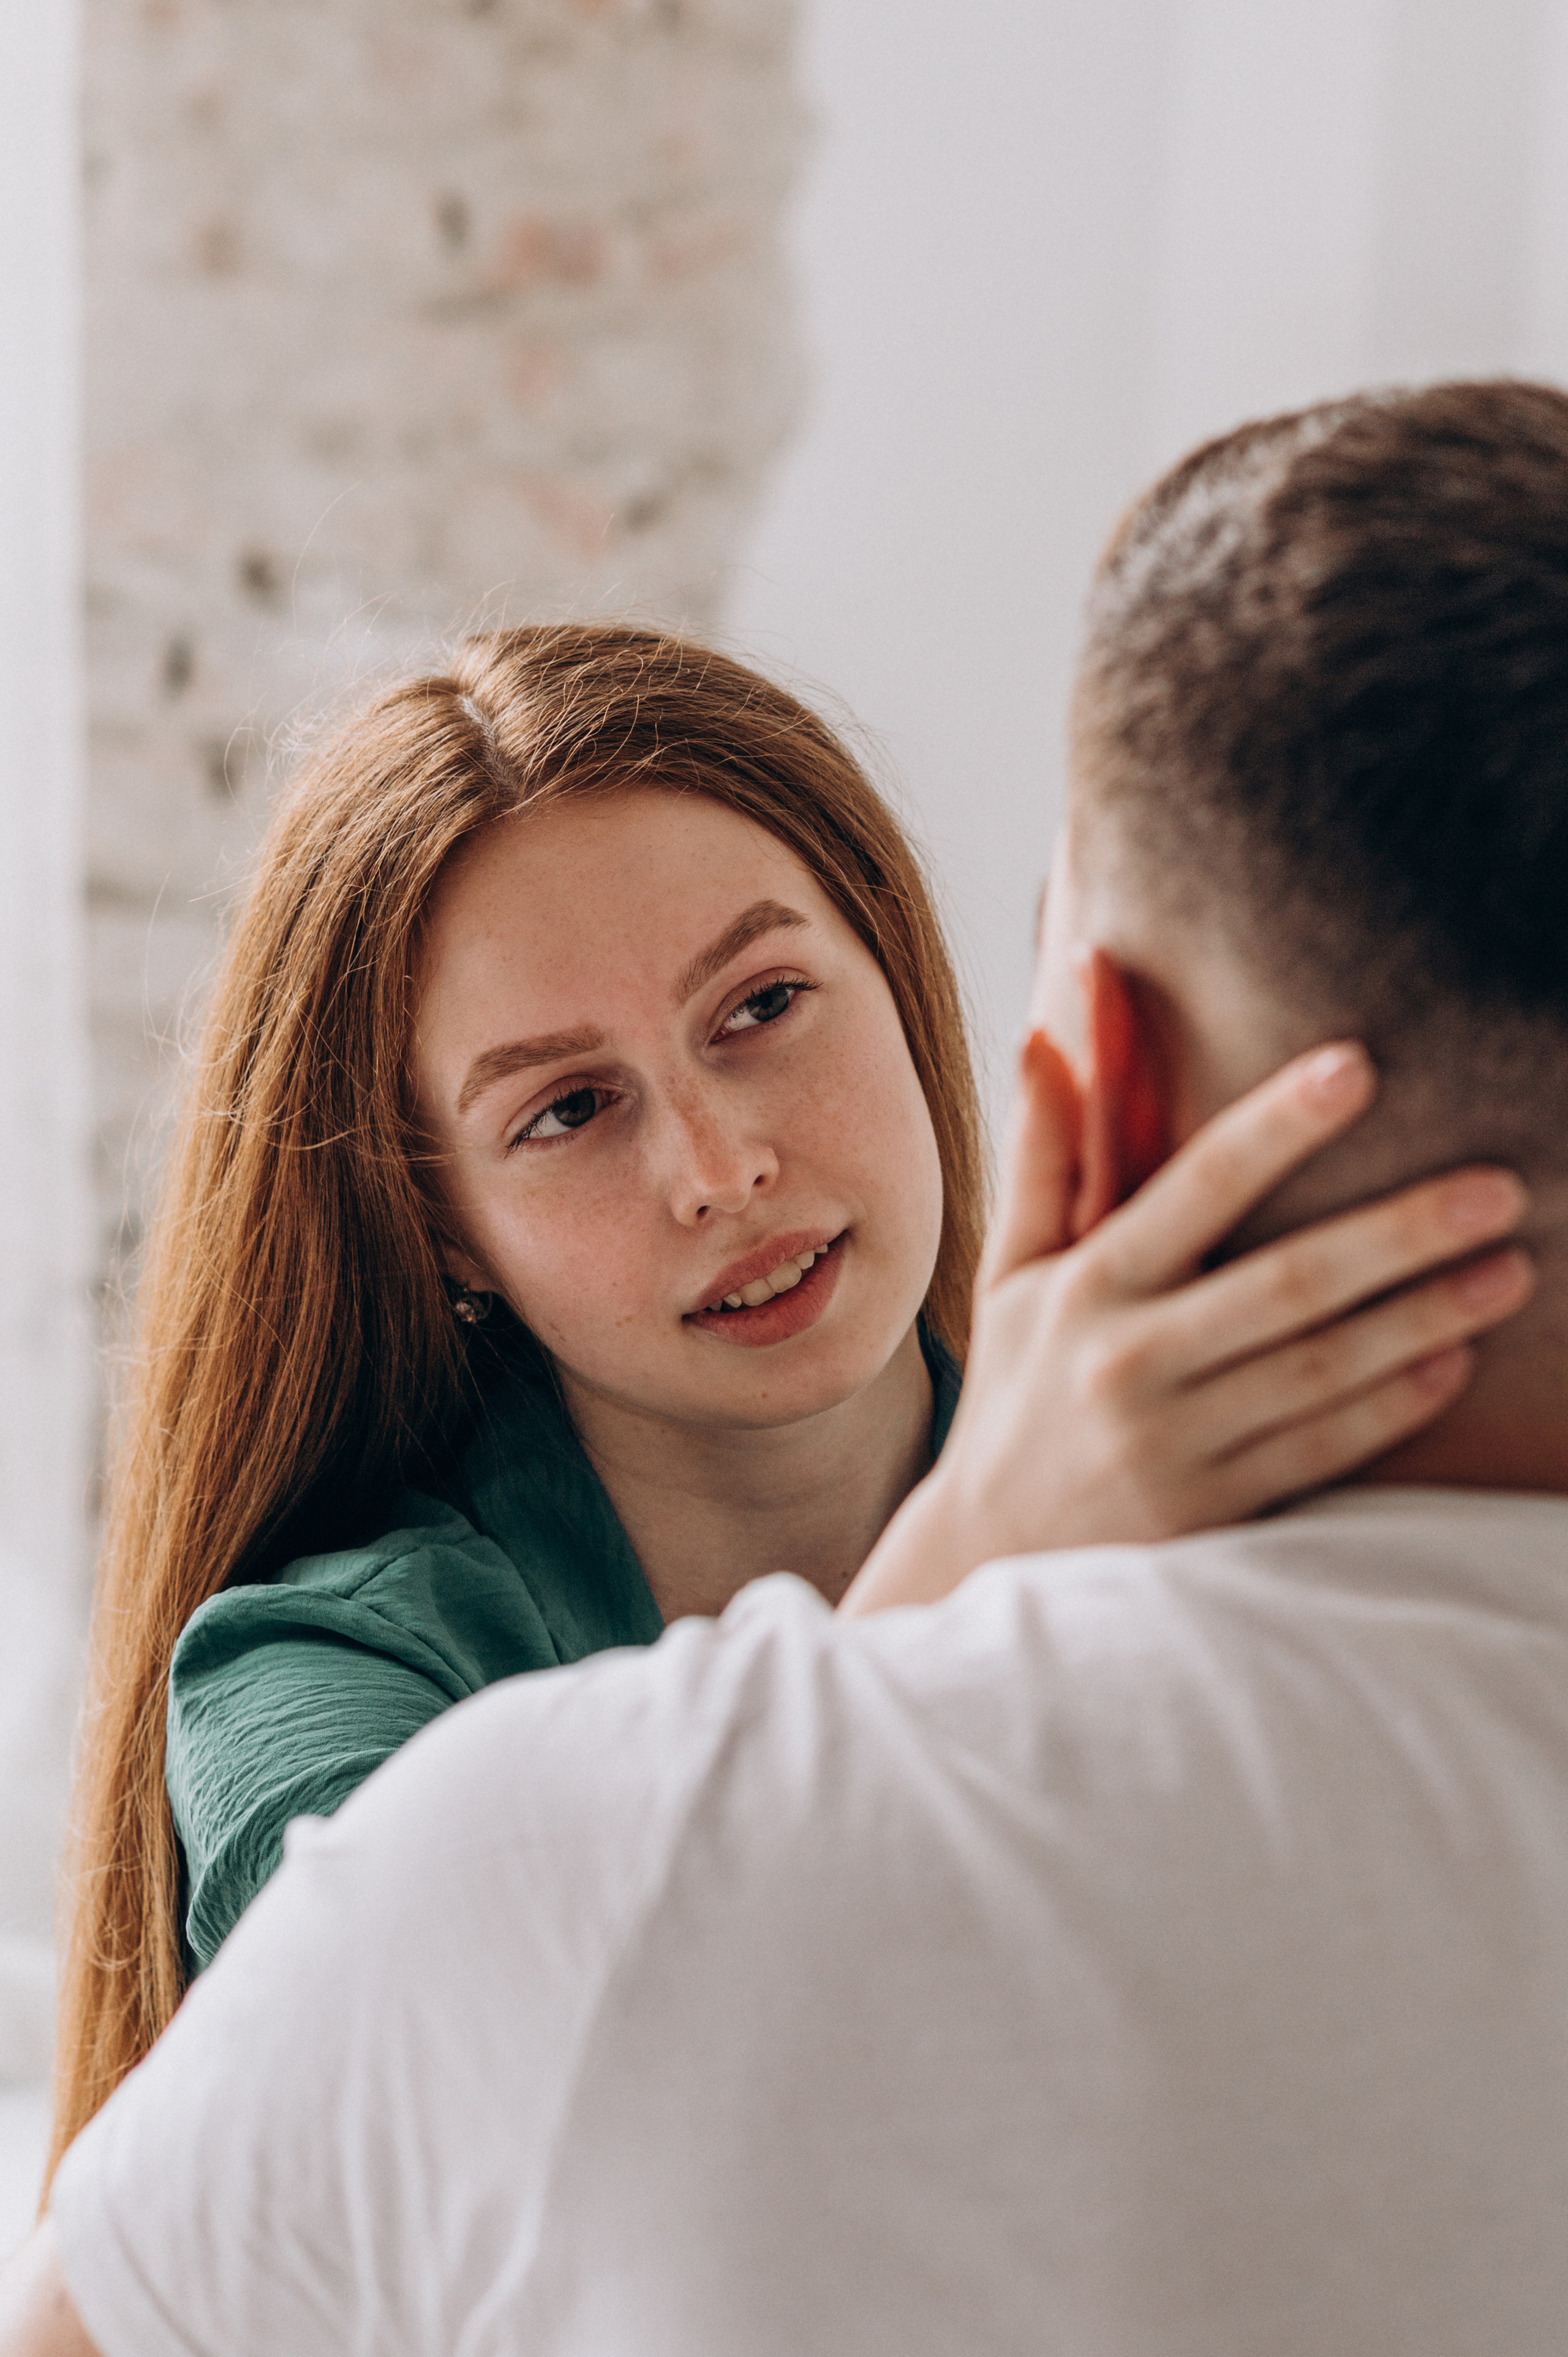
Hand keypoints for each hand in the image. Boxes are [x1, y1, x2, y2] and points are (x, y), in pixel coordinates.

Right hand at [841, 1036, 1532, 1612]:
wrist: (990, 1547)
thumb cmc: (1018, 1388)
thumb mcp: (1011, 1271)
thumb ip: (1044, 1153)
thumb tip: (1047, 1027)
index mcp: (1088, 1284)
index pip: (1197, 1185)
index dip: (1278, 1125)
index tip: (1356, 1067)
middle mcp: (1129, 1360)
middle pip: (1288, 1283)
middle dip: (1399, 1233)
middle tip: (1497, 1189)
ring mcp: (1174, 1442)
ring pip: (1321, 1370)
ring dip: (1424, 1318)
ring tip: (1509, 1269)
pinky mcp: (1211, 1512)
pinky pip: (1321, 1450)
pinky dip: (1391, 1407)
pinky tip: (1454, 1363)